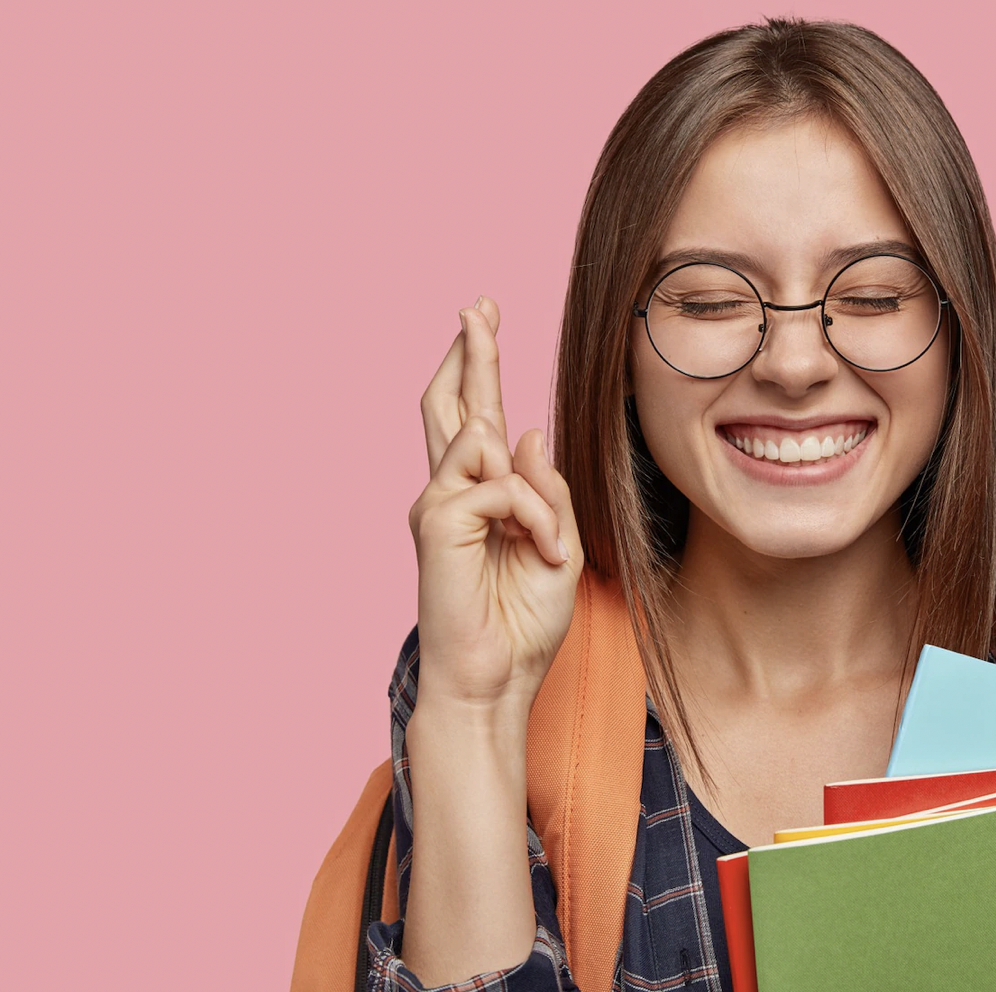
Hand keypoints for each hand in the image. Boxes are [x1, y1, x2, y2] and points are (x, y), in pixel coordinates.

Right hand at [407, 295, 583, 721]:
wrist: (496, 681)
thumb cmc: (523, 624)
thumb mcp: (558, 545)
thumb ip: (546, 488)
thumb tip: (523, 430)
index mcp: (480, 498)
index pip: (474, 417)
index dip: (477, 365)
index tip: (482, 317)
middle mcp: (450, 494)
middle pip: (451, 405)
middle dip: (469, 353)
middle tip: (478, 305)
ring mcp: (437, 506)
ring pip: (486, 443)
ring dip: (537, 497)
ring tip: (546, 548)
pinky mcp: (436, 522)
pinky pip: (501, 487)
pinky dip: (534, 518)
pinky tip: (539, 554)